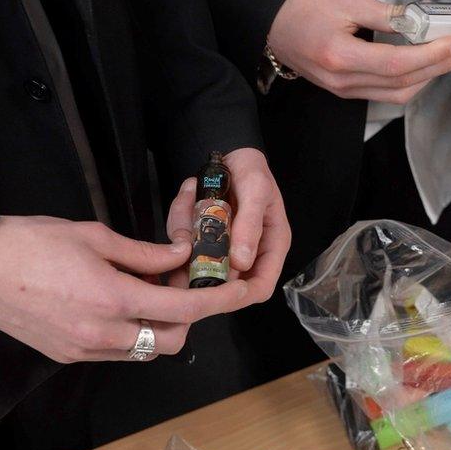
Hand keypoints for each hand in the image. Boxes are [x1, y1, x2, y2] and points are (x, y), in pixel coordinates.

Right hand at [0, 212, 256, 362]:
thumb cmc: (32, 243)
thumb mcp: (95, 236)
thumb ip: (145, 253)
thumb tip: (180, 256)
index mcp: (112, 299)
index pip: (183, 310)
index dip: (217, 301)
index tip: (238, 290)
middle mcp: (102, 333)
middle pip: (172, 340)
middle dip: (189, 317)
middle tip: (182, 285)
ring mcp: (85, 348)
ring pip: (145, 350)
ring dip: (160, 326)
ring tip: (151, 291)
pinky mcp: (69, 354)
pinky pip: (118, 351)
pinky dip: (133, 332)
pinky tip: (123, 303)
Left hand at [165, 148, 290, 304]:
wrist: (233, 153)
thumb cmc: (252, 170)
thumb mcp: (256, 190)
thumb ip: (250, 225)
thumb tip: (242, 262)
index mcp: (270, 246)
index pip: (260, 286)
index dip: (240, 296)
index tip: (214, 290)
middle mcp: (246, 253)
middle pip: (222, 281)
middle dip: (200, 265)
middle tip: (185, 245)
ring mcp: (222, 247)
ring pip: (196, 261)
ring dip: (187, 234)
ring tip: (191, 198)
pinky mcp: (202, 238)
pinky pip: (183, 241)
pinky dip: (180, 219)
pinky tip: (189, 194)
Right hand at [267, 0, 450, 103]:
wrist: (274, 24)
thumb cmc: (304, 8)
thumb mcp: (347, 0)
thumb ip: (387, 14)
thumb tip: (420, 22)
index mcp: (340, 57)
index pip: (396, 63)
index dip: (431, 55)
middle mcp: (343, 81)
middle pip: (402, 82)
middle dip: (440, 66)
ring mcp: (345, 90)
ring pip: (398, 94)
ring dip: (429, 77)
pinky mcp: (347, 91)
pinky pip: (386, 94)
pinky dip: (411, 81)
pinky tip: (426, 65)